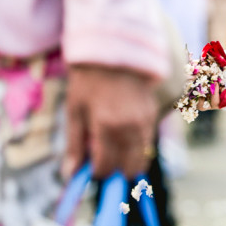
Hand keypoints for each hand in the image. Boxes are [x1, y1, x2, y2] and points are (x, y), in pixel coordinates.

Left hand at [63, 65, 156, 179]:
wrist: (114, 49)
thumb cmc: (89, 81)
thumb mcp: (74, 111)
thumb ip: (74, 146)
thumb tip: (71, 176)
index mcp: (107, 126)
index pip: (105, 168)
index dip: (94, 173)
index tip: (88, 168)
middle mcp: (130, 127)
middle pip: (128, 170)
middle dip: (114, 171)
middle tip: (101, 158)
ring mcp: (145, 121)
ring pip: (142, 159)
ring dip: (126, 160)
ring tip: (111, 144)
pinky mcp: (154, 114)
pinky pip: (147, 142)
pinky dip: (135, 146)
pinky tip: (122, 132)